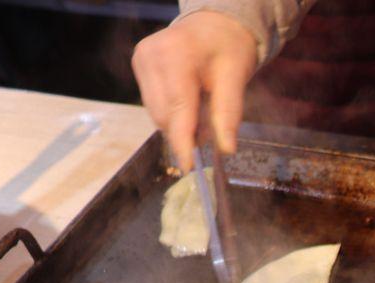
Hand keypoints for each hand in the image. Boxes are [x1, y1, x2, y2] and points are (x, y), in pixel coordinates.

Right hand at [131, 12, 257, 171]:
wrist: (214, 23)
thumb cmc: (229, 49)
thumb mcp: (236, 79)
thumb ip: (228, 114)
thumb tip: (226, 149)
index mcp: (177, 57)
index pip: (177, 109)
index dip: (183, 141)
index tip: (189, 167)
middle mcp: (151, 56)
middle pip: (164, 115)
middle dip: (186, 132)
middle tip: (211, 133)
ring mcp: (141, 59)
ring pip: (156, 113)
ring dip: (179, 123)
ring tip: (202, 110)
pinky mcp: (138, 64)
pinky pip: (153, 103)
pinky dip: (172, 112)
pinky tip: (188, 101)